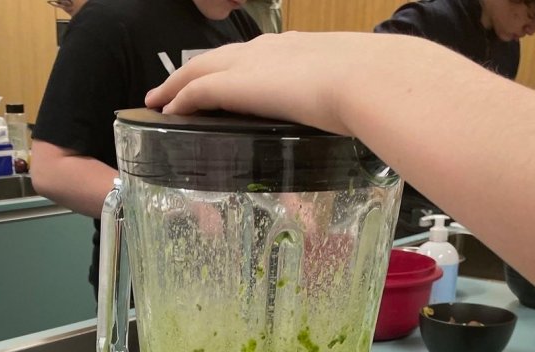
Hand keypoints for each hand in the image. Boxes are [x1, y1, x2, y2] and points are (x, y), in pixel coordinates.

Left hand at [147, 32, 416, 135]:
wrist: (367, 79)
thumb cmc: (374, 86)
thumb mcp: (357, 90)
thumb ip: (346, 102)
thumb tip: (359, 121)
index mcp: (297, 48)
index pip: (255, 55)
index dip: (234, 67)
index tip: (224, 78)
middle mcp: (268, 49)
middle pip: (217, 57)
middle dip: (194, 72)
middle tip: (173, 88)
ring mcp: (250, 64)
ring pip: (198, 70)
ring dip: (176, 84)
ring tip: (160, 99)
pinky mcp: (237, 84)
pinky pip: (196, 91)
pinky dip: (179, 100)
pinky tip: (166, 111)